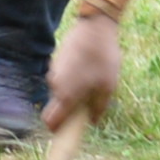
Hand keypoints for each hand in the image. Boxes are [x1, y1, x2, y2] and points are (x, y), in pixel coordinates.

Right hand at [46, 14, 122, 129]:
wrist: (95, 27)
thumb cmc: (104, 58)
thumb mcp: (108, 86)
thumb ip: (99, 107)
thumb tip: (93, 122)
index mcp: (66, 95)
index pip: (51, 121)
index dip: (56, 130)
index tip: (66, 133)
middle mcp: (55, 84)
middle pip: (55, 106)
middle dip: (67, 110)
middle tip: (85, 105)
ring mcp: (54, 70)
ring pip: (60, 89)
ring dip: (71, 92)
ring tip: (91, 82)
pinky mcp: (57, 59)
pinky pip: (62, 76)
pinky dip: (71, 78)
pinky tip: (87, 68)